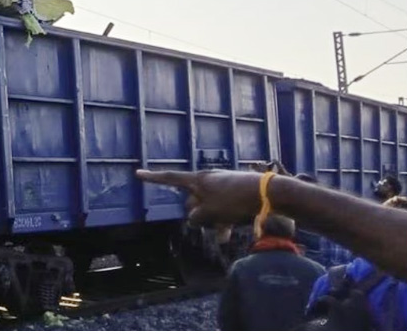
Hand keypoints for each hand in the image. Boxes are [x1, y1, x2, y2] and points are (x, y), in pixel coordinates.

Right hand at [135, 168, 263, 227]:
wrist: (269, 194)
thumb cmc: (234, 201)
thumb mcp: (209, 212)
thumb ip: (195, 217)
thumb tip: (195, 218)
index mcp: (198, 180)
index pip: (170, 178)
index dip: (152, 178)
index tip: (137, 173)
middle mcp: (208, 180)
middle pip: (192, 199)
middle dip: (197, 213)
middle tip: (210, 223)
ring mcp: (223, 186)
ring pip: (209, 206)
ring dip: (213, 221)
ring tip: (224, 234)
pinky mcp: (236, 193)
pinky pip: (223, 208)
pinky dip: (224, 220)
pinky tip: (230, 232)